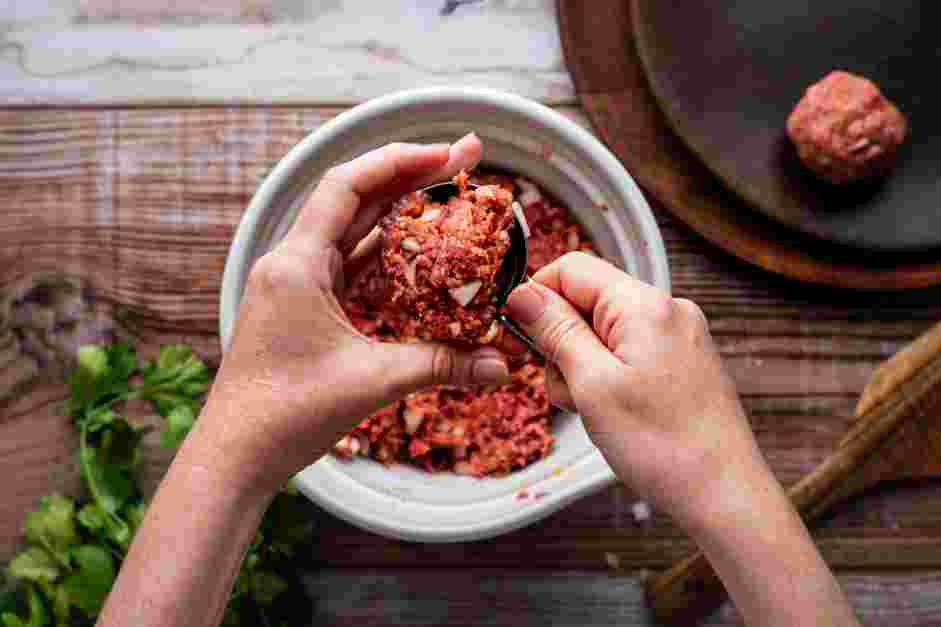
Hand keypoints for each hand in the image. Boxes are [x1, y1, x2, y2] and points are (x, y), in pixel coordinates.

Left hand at [196, 135, 511, 492]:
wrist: (236, 455)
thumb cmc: (284, 414)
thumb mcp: (371, 381)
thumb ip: (440, 366)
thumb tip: (498, 366)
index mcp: (296, 266)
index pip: (347, 187)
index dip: (398, 162)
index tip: (446, 154)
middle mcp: (292, 266)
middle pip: (356, 203)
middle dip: (411, 180)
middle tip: (464, 163)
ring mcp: (296, 287)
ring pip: (354, 235)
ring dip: (400, 217)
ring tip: (449, 202)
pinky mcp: (303, 310)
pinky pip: (350, 269)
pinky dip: (386, 258)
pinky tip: (419, 257)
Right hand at [505, 252, 757, 518]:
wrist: (724, 495)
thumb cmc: (663, 445)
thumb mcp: (592, 385)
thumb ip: (556, 331)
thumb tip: (522, 293)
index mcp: (645, 305)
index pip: (572, 268)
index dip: (538, 298)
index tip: (521, 337)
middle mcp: (667, 310)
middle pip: (588, 302)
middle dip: (563, 343)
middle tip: (570, 391)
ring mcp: (678, 337)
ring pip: (604, 333)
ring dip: (583, 368)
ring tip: (596, 411)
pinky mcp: (682, 363)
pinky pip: (628, 355)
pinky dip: (608, 379)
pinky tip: (616, 415)